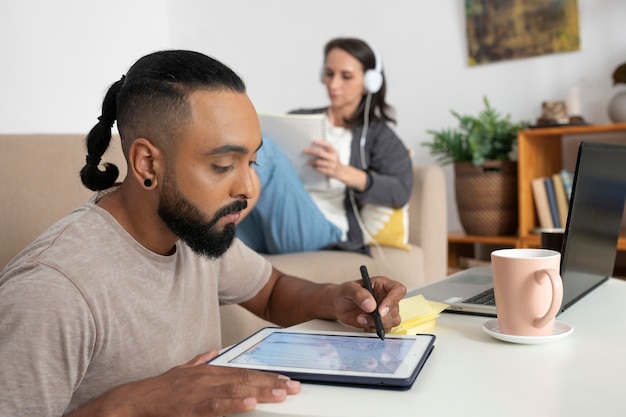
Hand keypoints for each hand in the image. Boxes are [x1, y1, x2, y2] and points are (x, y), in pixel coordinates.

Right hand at [70, 350, 300, 416]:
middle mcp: (207, 377)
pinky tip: (250, 404)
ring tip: (282, 393)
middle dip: (272, 383)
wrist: (133, 401)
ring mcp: (200, 390)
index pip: (244, 372)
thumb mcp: (182, 370)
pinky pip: (217, 405)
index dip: (266, 376)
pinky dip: (235, 403)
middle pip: (246, 378)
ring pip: (237, 389)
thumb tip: (214, 351)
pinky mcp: (191, 406)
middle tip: (294, 386)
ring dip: (261, 391)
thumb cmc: (159, 390)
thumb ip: (200, 361)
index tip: (286, 379)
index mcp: (208, 371)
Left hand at [304, 139, 343, 178]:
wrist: (340, 171)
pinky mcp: (328, 171)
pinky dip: (314, 167)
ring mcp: (331, 165)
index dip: (321, 142)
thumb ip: (325, 150)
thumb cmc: (334, 161)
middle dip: (311, 151)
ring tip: (308, 162)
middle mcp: (332, 158)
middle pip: (320, 153)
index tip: (314, 141)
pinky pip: (319, 169)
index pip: (328, 145)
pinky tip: (313, 166)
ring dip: (311, 161)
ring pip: (318, 162)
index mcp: (334, 151)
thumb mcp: (332, 153)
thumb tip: (314, 145)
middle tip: (305, 150)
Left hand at [332, 276, 405, 332]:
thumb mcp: (348, 288)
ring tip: (361, 319)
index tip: (380, 310)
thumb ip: (359, 294)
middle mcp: (386, 298)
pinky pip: (385, 329)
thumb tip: (371, 305)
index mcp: (383, 285)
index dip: (392, 301)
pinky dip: (374, 329)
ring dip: (377, 324)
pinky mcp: (380, 321)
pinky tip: (363, 323)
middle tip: (366, 317)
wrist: (338, 304)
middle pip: (395, 309)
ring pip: (393, 321)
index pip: (398, 290)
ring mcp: (384, 311)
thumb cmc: (345, 292)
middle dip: (382, 317)